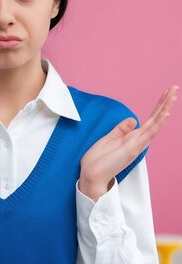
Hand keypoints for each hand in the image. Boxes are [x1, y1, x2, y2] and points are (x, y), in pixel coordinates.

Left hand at [79, 85, 178, 200]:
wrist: (91, 176)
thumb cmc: (97, 161)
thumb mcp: (109, 139)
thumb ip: (121, 129)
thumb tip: (133, 119)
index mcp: (132, 138)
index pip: (149, 120)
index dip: (158, 106)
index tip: (165, 94)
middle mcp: (138, 141)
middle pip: (155, 119)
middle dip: (165, 103)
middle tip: (174, 88)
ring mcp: (137, 145)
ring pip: (156, 124)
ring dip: (165, 108)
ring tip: (174, 95)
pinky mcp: (133, 148)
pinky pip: (148, 133)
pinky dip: (158, 123)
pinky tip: (165, 113)